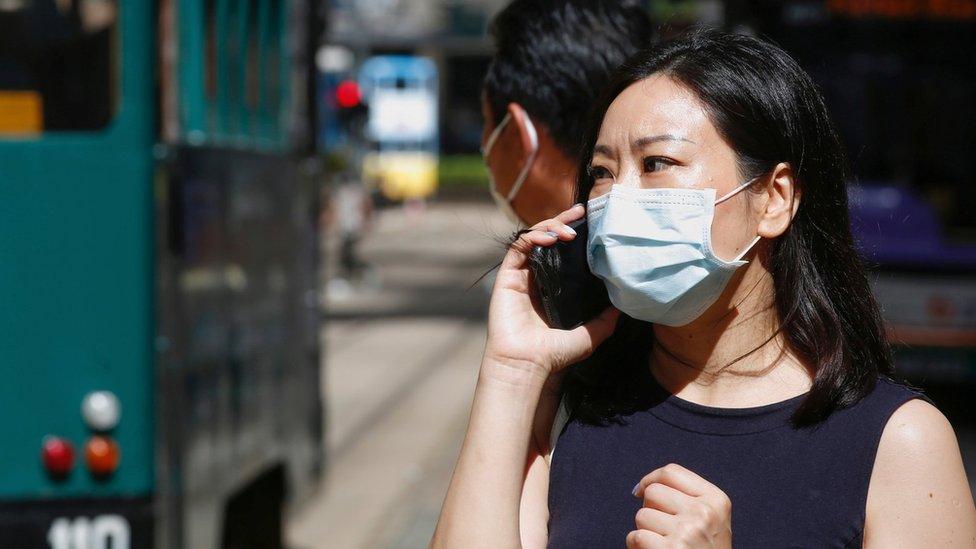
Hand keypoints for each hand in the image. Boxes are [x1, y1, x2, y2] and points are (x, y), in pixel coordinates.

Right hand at [482, 204, 619, 383]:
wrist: (528, 364)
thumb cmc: (554, 354)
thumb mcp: (590, 335)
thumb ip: (605, 321)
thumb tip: (623, 308)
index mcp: (552, 288)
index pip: (562, 252)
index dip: (573, 233)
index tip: (588, 221)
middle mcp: (535, 279)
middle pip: (547, 239)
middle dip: (562, 221)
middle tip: (579, 212)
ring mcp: (520, 277)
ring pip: (532, 238)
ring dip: (550, 227)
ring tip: (568, 231)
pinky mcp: (507, 277)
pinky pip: (518, 248)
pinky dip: (533, 236)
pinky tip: (550, 238)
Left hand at [627, 463, 732, 548]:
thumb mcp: (710, 521)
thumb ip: (687, 499)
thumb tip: (642, 488)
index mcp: (716, 500)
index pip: (671, 472)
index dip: (651, 479)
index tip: (640, 490)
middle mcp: (704, 512)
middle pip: (653, 492)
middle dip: (649, 509)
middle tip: (662, 530)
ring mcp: (687, 531)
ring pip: (641, 515)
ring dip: (645, 531)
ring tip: (663, 545)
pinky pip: (635, 537)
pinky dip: (637, 548)